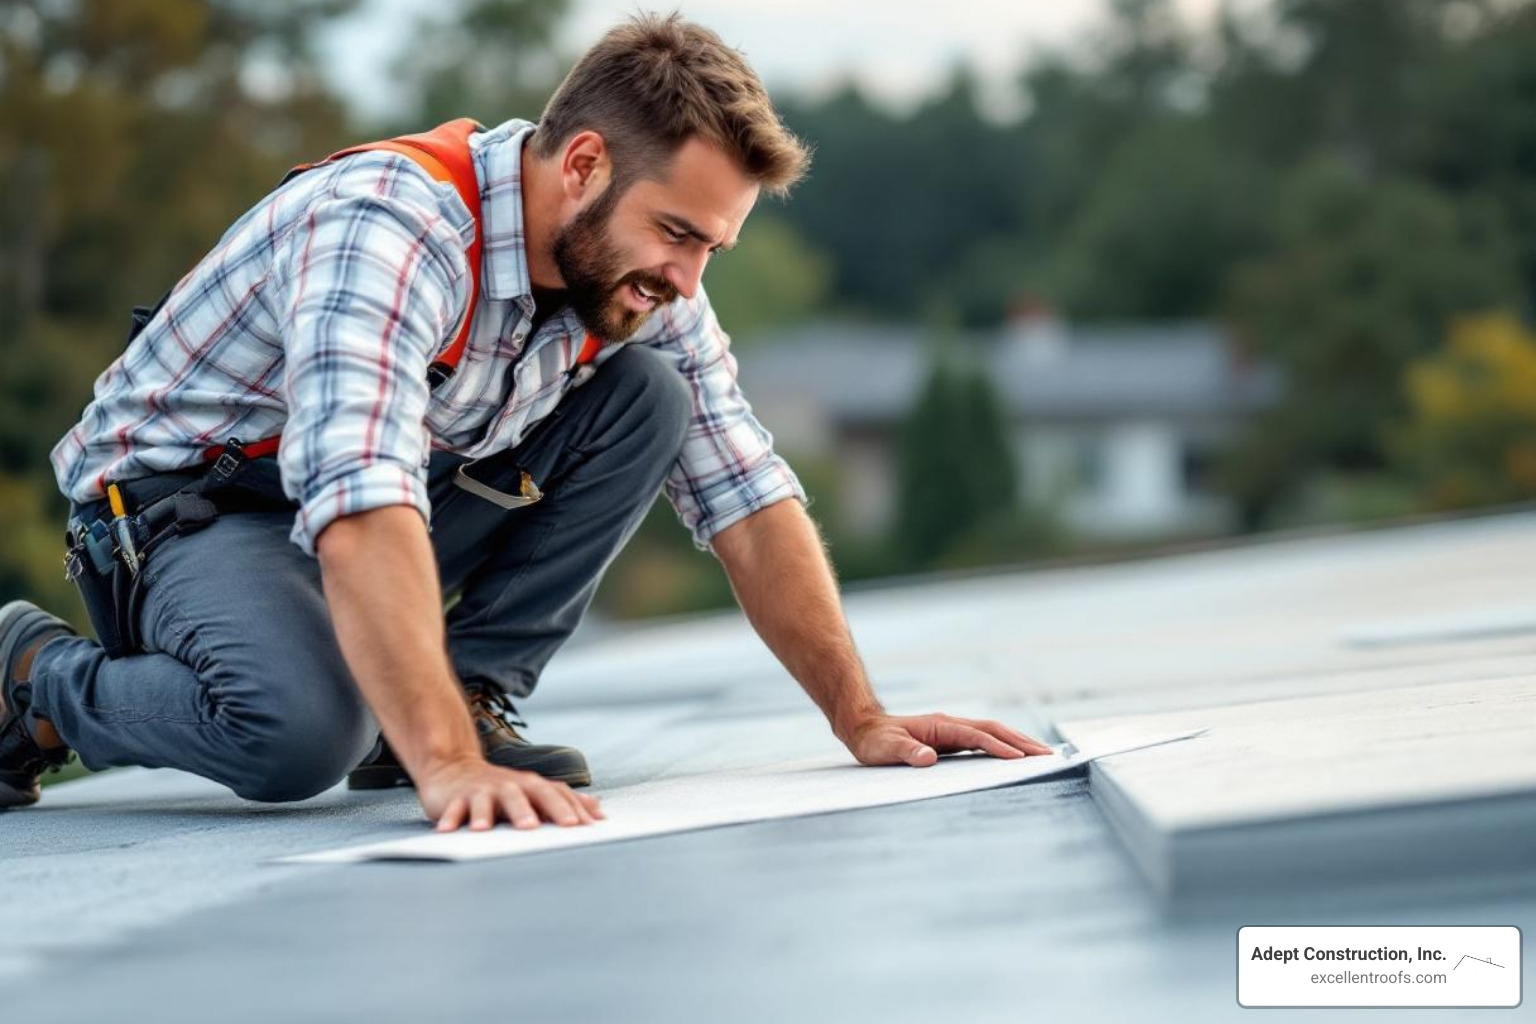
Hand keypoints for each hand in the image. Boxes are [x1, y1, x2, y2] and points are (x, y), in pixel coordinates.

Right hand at [417, 757, 604, 831]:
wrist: (454, 768)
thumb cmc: (501, 788)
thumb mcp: (533, 792)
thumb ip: (563, 801)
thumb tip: (597, 809)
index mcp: (531, 785)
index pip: (556, 794)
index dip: (571, 808)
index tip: (586, 826)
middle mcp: (510, 784)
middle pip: (526, 794)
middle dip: (535, 809)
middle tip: (541, 827)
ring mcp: (483, 789)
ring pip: (489, 799)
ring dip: (487, 813)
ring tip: (486, 829)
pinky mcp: (458, 797)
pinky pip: (454, 807)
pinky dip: (451, 817)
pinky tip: (448, 830)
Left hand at [839, 712, 1053, 767]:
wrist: (864, 728)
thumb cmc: (874, 741)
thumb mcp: (885, 749)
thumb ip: (906, 753)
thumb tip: (928, 758)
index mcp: (940, 726)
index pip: (976, 735)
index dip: (998, 747)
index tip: (1019, 758)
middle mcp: (951, 724)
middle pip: (994, 729)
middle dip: (1021, 741)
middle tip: (1048, 754)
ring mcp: (953, 730)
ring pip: (993, 732)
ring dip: (1017, 742)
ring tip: (1042, 754)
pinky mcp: (952, 738)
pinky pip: (984, 740)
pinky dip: (1004, 746)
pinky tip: (1015, 756)